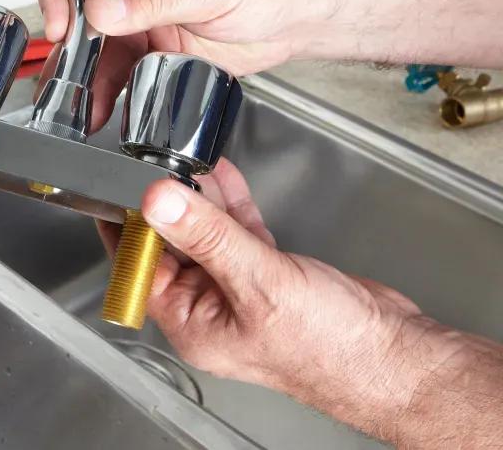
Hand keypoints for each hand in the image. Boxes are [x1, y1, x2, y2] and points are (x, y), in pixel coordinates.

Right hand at [38, 0, 333, 129]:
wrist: (307, 13)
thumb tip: (99, 4)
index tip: (65, 25)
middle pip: (83, 0)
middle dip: (69, 38)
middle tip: (65, 71)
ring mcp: (145, 8)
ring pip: (96, 38)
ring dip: (84, 70)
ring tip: (76, 101)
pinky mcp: (155, 41)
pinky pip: (120, 63)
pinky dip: (106, 85)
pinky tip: (100, 105)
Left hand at [102, 159, 441, 439]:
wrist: (396, 357)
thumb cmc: (331, 348)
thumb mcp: (257, 282)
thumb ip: (207, 235)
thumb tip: (158, 200)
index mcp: (191, 323)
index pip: (140, 267)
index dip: (127, 225)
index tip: (118, 186)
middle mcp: (209, 307)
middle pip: (171, 245)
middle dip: (165, 203)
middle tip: (155, 161)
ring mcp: (239, 288)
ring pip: (206, 232)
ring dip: (199, 196)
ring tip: (186, 158)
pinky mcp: (269, 273)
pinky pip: (238, 231)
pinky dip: (231, 203)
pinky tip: (223, 175)